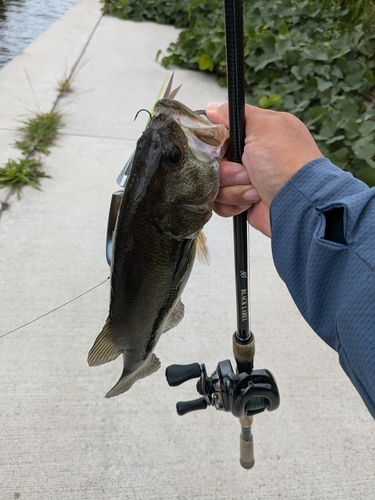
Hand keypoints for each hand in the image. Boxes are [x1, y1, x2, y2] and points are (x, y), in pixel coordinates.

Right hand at [206, 103, 323, 236]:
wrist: (298, 204)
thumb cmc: (287, 164)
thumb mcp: (264, 126)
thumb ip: (235, 113)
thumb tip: (213, 108)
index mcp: (258, 134)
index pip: (221, 133)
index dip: (217, 142)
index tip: (223, 146)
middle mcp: (251, 156)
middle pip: (215, 161)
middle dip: (227, 169)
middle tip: (246, 170)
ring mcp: (246, 180)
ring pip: (216, 183)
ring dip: (233, 187)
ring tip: (255, 189)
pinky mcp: (243, 201)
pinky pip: (220, 202)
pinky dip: (234, 203)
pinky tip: (251, 202)